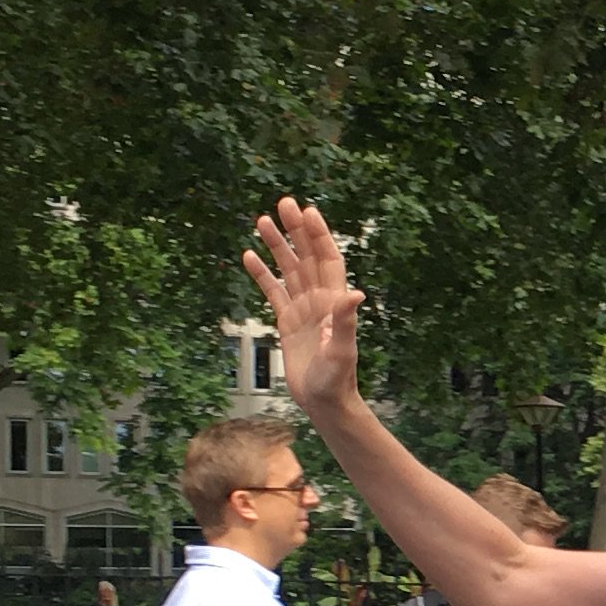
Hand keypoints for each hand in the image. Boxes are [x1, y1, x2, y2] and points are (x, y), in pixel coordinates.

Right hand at [241, 196, 365, 412]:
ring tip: (262, 221)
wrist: (324, 401)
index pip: (327, 258)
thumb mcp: (342, 350)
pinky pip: (273, 291)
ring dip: (277, 245)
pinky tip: (250, 256)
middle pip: (306, 256)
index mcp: (334, 301)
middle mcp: (319, 299)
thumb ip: (346, 321)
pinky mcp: (287, 321)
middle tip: (283, 203)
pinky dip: (262, 273)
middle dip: (295, 230)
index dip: (319, 235)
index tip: (307, 211)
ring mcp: (303, 308)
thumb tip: (356, 294)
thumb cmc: (337, 379)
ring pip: (288, 269)